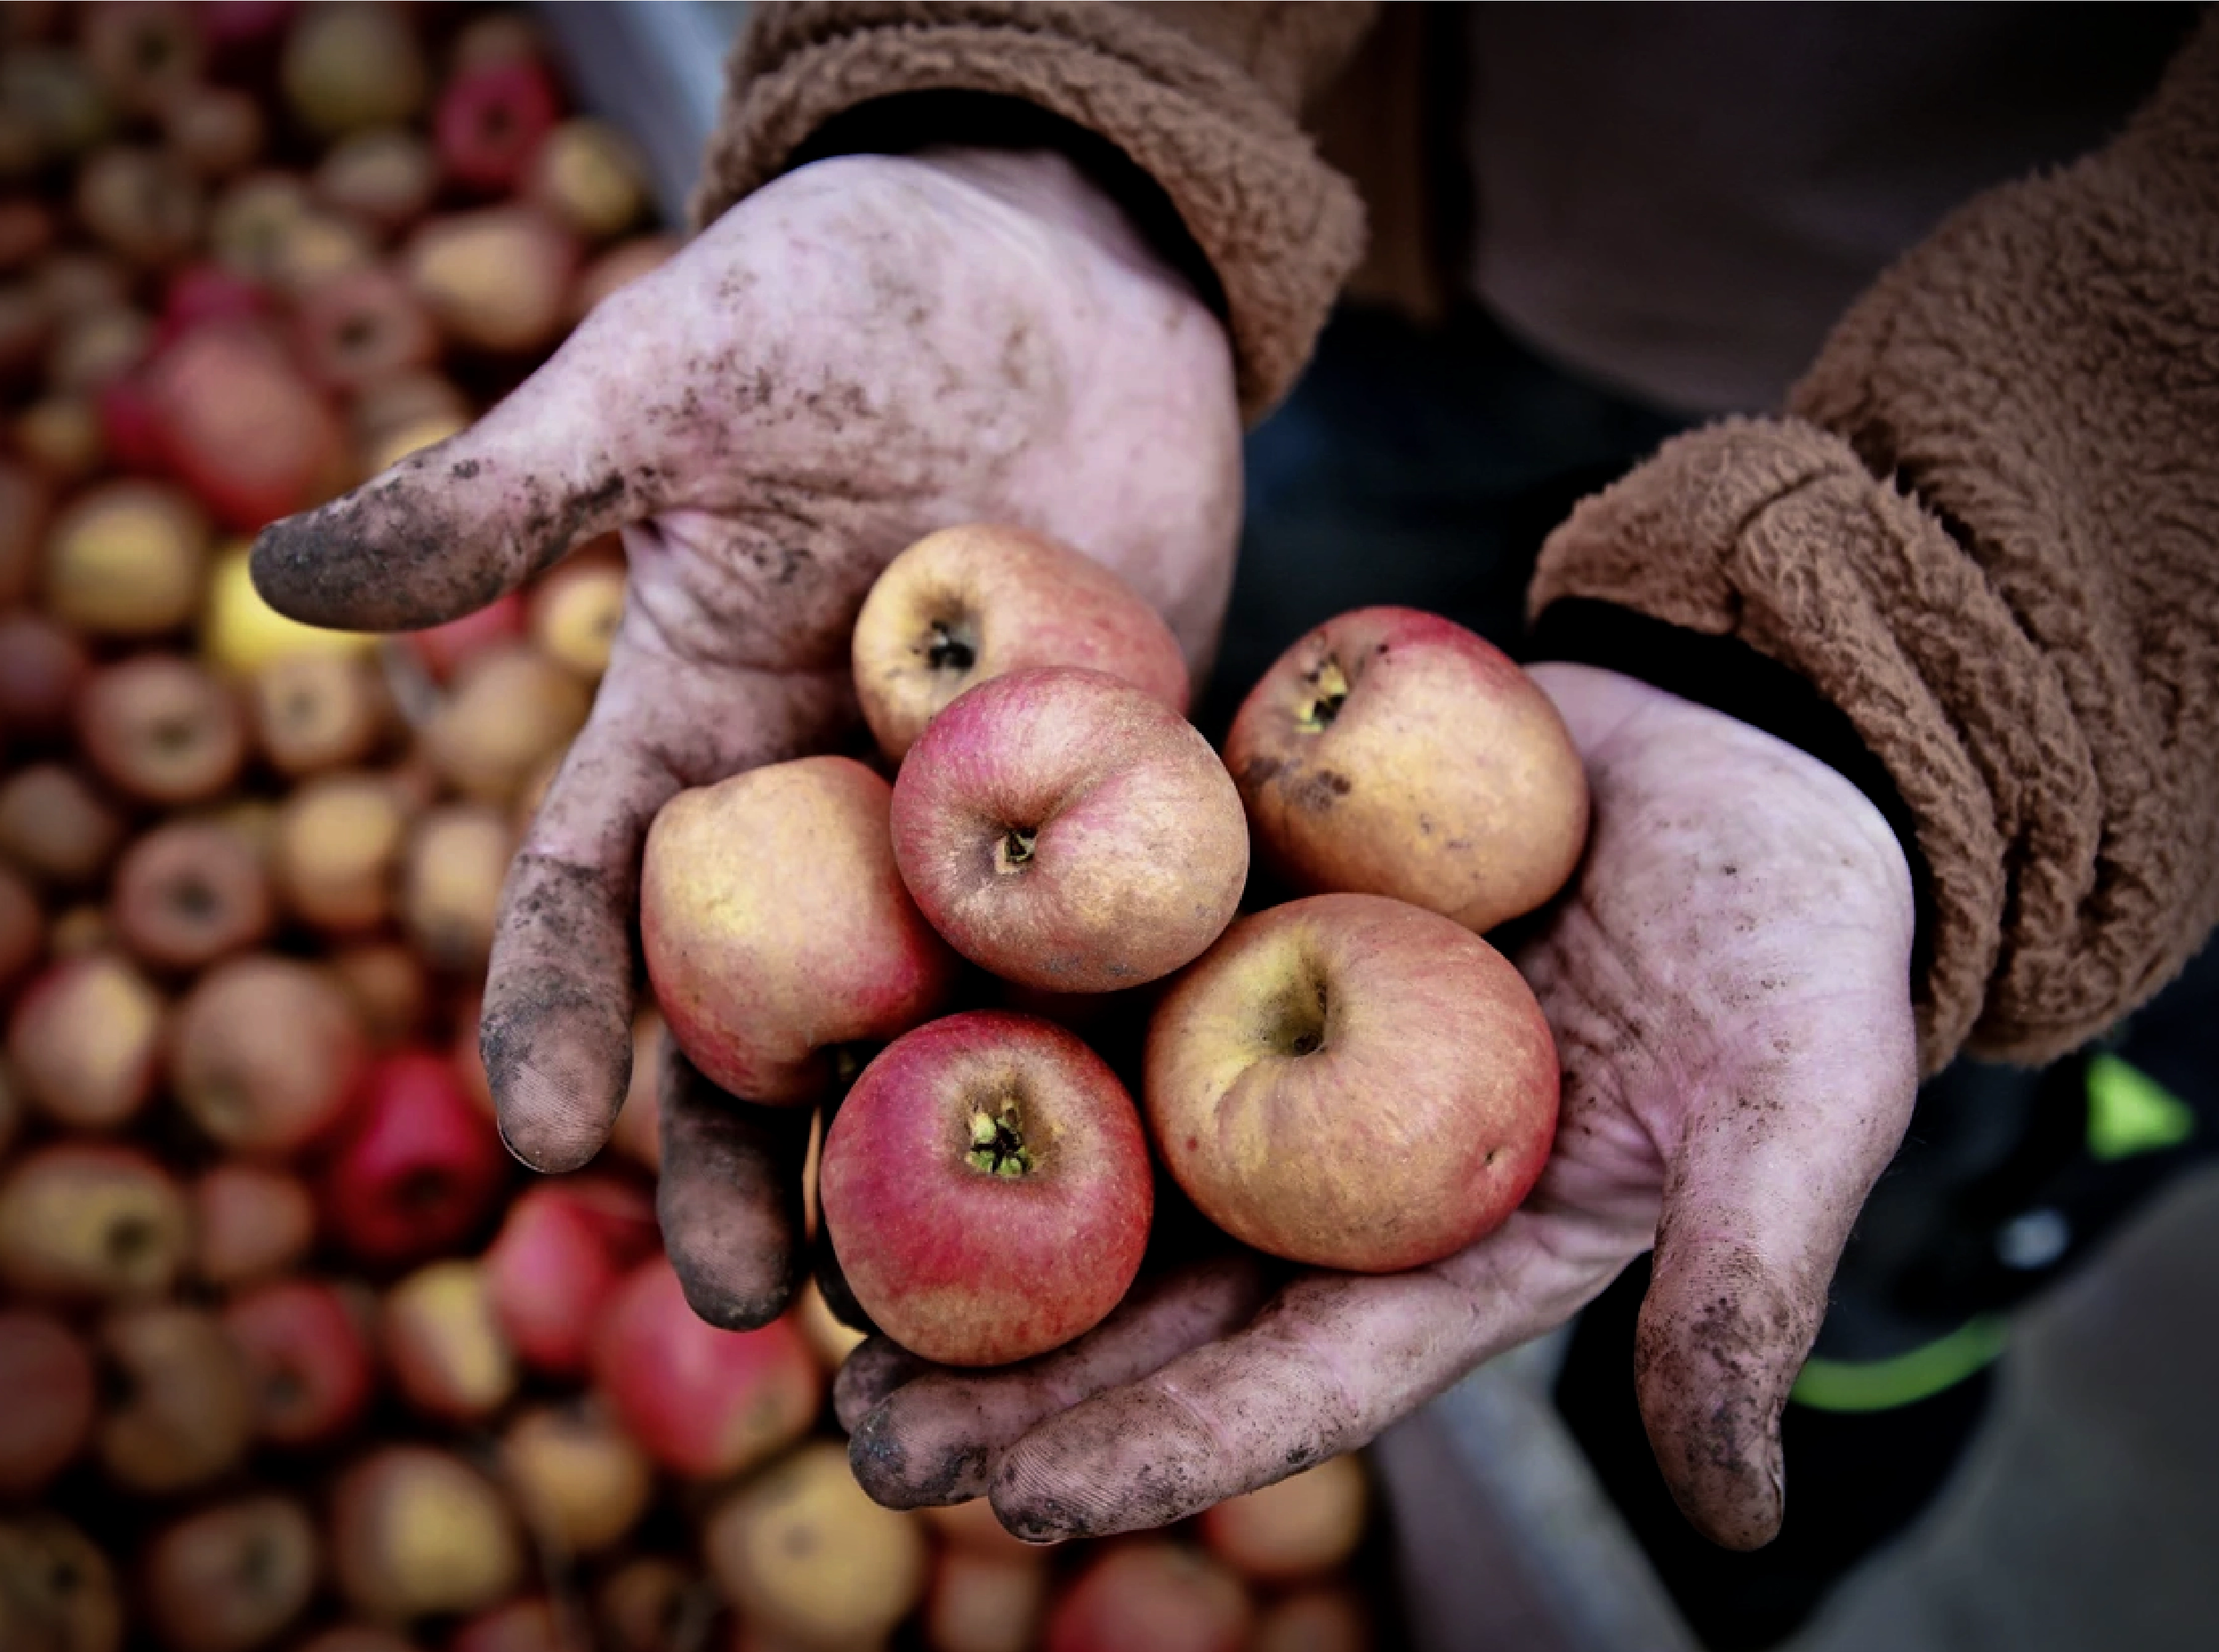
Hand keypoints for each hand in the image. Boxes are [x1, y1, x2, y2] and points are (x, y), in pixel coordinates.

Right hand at [252, 147, 1241, 1325]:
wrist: (1061, 268)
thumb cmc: (846, 289)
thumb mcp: (670, 372)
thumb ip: (512, 488)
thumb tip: (283, 576)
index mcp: (694, 722)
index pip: (594, 895)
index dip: (554, 1013)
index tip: (541, 1135)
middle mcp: (822, 803)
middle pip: (760, 1009)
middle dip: (735, 1154)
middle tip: (741, 1298)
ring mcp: (977, 817)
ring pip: (932, 1014)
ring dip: (917, 1150)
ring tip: (921, 1306)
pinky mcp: (1123, 796)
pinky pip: (1111, 935)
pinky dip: (1110, 1037)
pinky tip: (1130, 1155)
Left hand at [833, 663, 1921, 1550]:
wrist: (1750, 743)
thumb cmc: (1796, 934)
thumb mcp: (1800, 1102)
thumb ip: (1745, 1285)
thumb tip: (1740, 1519)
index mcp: (1452, 1246)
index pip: (1287, 1383)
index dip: (1154, 1448)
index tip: (1014, 1501)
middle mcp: (1341, 1168)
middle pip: (1154, 1292)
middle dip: (1012, 1377)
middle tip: (857, 1432)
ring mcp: (1282, 1037)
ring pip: (1099, 1150)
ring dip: (967, 1218)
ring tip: (820, 1277)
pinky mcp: (1245, 911)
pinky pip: (1110, 971)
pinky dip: (1003, 1011)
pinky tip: (879, 1045)